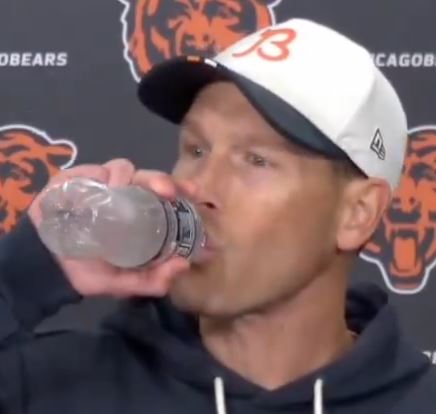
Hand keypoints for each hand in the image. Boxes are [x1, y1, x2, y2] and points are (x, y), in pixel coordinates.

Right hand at [28, 159, 191, 297]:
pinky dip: (97, 175)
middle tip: (167, 192)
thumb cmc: (87, 270)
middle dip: (161, 179)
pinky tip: (100, 187)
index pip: (166, 196)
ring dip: (127, 176)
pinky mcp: (76, 179)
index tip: (199, 194)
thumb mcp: (122, 282)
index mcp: (140, 214)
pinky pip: (91, 170)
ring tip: (121, 189)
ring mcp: (102, 185)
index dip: (183, 190)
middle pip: (148, 177)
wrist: (46, 266)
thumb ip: (151, 280)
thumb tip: (183, 266)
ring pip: (122, 168)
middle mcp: (125, 195)